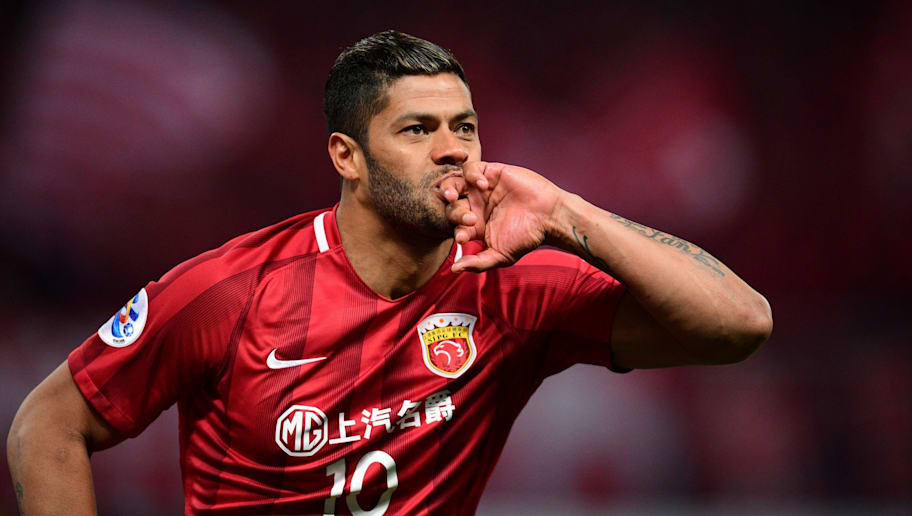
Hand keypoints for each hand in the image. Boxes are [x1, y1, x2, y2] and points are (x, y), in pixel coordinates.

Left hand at [441, 161, 562, 272]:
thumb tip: (455, 269)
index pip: (453, 225)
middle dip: (454, 212)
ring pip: (454, 183)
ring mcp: (481, 188)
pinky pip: (471, 168)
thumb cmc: (527, 237)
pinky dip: (471, 175)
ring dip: (449, 188)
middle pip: (450, 205)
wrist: (549, 217)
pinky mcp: (491, 172)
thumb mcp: (501, 255)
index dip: (455, 230)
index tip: (464, 238)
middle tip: (470, 219)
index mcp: (473, 225)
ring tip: (455, 196)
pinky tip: (483, 185)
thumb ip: (478, 263)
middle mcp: (474, 205)